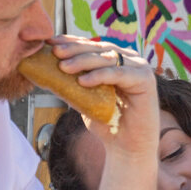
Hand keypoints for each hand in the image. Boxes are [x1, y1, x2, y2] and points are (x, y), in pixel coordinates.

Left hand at [49, 36, 157, 158]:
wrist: (126, 147)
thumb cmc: (106, 123)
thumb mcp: (83, 98)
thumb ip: (71, 83)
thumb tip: (45, 71)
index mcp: (115, 60)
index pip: (91, 46)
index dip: (71, 42)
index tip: (51, 42)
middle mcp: (129, 60)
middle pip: (98, 49)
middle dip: (75, 49)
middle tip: (55, 52)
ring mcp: (139, 68)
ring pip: (107, 58)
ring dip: (83, 61)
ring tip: (63, 67)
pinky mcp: (146, 80)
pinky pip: (118, 74)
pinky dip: (100, 76)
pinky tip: (83, 80)